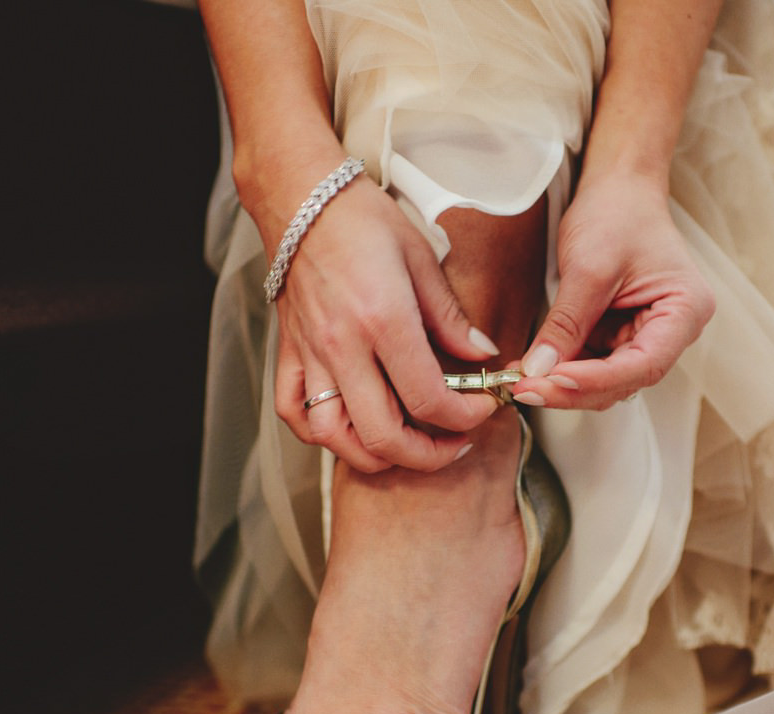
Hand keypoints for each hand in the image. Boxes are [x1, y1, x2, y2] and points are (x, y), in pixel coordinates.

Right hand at [265, 173, 500, 471]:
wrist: (302, 197)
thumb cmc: (364, 220)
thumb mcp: (422, 259)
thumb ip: (451, 318)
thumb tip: (483, 356)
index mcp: (383, 321)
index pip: (429, 400)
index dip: (465, 418)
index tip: (483, 408)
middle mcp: (343, 347)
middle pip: (384, 436)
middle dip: (430, 455)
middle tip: (456, 443)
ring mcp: (311, 355)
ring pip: (336, 439)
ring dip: (376, 455)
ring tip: (408, 445)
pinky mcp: (289, 354)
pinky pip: (295, 415)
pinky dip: (323, 436)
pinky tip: (352, 428)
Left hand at [511, 173, 713, 409]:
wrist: (618, 187)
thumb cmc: (617, 213)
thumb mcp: (589, 268)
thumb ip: (566, 324)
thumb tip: (538, 371)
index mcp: (685, 311)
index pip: (644, 364)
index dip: (597, 380)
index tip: (553, 381)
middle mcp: (674, 331)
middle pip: (625, 380)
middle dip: (574, 388)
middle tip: (525, 389)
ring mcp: (648, 335)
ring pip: (607, 379)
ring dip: (565, 384)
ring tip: (522, 381)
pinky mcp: (623, 334)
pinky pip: (594, 363)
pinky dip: (563, 368)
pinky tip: (533, 368)